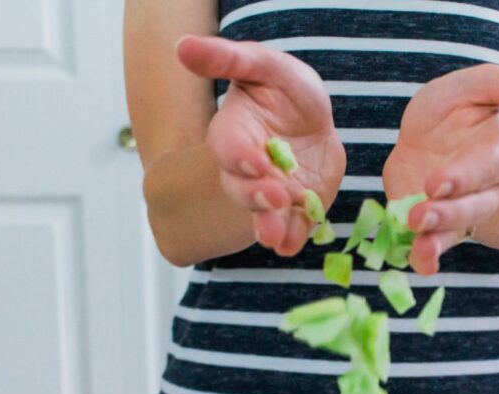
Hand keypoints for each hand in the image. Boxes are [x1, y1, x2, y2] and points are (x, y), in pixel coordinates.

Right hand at [176, 37, 345, 255]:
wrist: (315, 121)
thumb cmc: (284, 89)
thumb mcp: (265, 66)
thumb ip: (229, 59)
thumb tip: (183, 45)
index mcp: (235, 133)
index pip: (227, 147)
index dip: (239, 156)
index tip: (257, 162)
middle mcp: (248, 170)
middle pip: (240, 189)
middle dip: (254, 196)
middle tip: (274, 197)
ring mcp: (271, 193)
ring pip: (262, 216)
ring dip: (268, 226)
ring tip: (274, 236)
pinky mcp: (296, 210)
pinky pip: (291, 229)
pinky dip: (291, 239)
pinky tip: (291, 244)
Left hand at [382, 65, 498, 273]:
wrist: (425, 135)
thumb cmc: (456, 110)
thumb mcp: (480, 86)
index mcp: (494, 155)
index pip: (486, 168)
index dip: (464, 176)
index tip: (437, 183)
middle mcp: (481, 190)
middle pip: (473, 207)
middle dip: (448, 213)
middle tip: (419, 216)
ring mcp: (456, 211)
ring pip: (454, 230)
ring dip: (435, 238)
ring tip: (419, 245)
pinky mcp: (433, 225)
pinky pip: (435, 246)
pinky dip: (426, 257)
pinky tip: (421, 264)